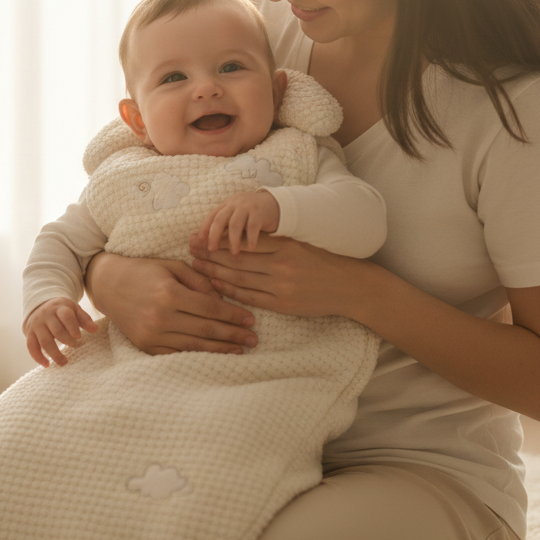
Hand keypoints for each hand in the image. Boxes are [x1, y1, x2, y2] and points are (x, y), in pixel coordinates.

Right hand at [23, 297, 98, 366]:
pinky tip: (47, 365)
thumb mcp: (74, 309)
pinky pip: (31, 346)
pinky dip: (38, 357)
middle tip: (76, 347)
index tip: (79, 337)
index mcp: (59, 308)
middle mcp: (46, 316)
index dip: (72, 327)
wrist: (40, 305)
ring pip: (44, 341)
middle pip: (56, 330)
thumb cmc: (62, 310)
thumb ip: (84, 319)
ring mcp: (36, 325)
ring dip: (54, 353)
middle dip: (66, 341)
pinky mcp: (29, 333)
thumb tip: (95, 329)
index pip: (66, 316)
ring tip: (64, 362)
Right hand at [84, 253, 257, 354]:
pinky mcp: (146, 346)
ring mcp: (152, 335)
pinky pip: (178, 353)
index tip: (251, 319)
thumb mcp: (172, 267)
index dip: (234, 315)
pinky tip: (214, 355)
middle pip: (206, 330)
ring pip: (195, 345)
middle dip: (233, 335)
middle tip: (254, 339)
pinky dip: (198, 355)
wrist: (108, 285)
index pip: (211, 308)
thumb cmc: (144, 271)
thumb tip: (223, 298)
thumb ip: (199, 281)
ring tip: (241, 349)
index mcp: (170, 294)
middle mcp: (161, 317)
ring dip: (221, 349)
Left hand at [188, 232, 380, 320]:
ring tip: (197, 266)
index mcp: (286, 246)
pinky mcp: (282, 304)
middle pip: (238, 259)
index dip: (221, 239)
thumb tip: (243, 240)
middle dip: (211, 254)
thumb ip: (274, 242)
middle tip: (190, 248)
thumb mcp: (300, 244)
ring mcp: (282, 287)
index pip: (245, 242)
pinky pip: (250, 297)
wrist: (349, 287)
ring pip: (240, 278)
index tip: (203, 235)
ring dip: (215, 273)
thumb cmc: (323, 262)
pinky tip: (216, 286)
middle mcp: (282, 265)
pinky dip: (231, 291)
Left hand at [197, 190, 279, 254]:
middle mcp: (235, 205)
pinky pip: (253, 226)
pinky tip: (250, 248)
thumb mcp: (238, 218)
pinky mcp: (261, 213)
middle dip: (214, 235)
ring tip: (234, 253)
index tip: (198, 241)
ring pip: (235, 223)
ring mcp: (248, 207)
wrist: (277, 204)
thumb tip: (208, 244)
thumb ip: (226, 226)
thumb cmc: (253, 216)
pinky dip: (251, 238)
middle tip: (212, 250)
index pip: (212, 216)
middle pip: (220, 219)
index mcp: (228, 206)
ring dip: (233, 239)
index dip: (204, 228)